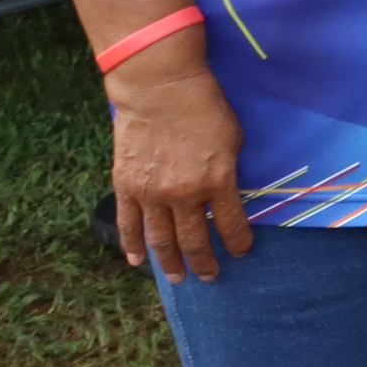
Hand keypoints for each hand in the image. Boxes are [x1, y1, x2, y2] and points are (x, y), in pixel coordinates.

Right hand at [105, 55, 254, 281]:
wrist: (159, 88)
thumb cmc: (204, 106)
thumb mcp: (234, 138)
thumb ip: (230, 171)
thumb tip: (227, 195)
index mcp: (217, 181)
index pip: (231, 225)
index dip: (238, 243)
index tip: (240, 252)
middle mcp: (184, 194)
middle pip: (194, 240)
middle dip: (204, 262)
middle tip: (210, 276)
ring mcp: (151, 193)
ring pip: (160, 240)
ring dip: (169, 263)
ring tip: (177, 278)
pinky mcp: (126, 186)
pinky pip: (128, 224)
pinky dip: (131, 246)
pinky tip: (137, 262)